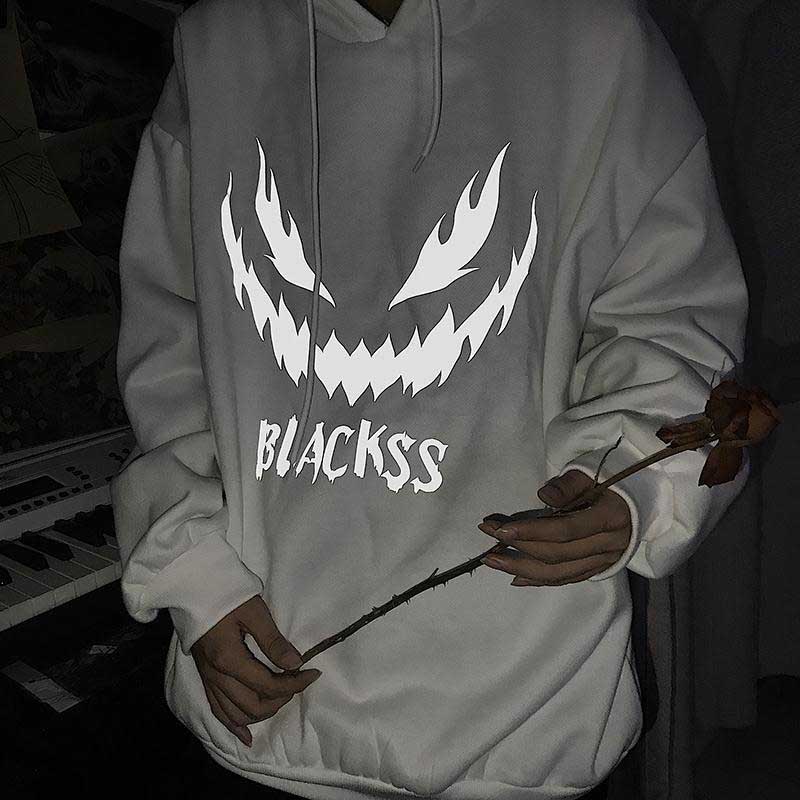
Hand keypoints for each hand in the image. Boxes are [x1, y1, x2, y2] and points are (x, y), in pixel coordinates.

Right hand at [190, 595, 321, 746]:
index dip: (295, 684)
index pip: (268, 685)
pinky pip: (217, 711)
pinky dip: (233, 725)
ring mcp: (208, 679)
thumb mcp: (254, 612)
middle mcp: (216, 676)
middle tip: (299, 681)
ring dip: (262, 712)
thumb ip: (273, 641)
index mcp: (229, 660)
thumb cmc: (226, 594)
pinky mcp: (204, 678)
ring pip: (236, 714)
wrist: (193, 588)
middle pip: (254, 705)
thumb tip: (295, 663)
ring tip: (282, 699)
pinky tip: (246, 736)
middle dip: (282, 698)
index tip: (313, 672)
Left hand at [477, 470, 631, 585]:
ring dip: (522, 568)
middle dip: (518, 548)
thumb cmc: (614, 479)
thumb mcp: (593, 472)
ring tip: (493, 561)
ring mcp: (605, 560)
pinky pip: (568, 579)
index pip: (564, 531)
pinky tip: (516, 578)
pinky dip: (541, 580)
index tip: (499, 529)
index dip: (531, 531)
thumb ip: (569, 484)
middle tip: (487, 539)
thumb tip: (544, 497)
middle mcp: (609, 545)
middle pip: (557, 555)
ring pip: (560, 573)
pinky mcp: (600, 568)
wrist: (648, 498)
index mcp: (609, 517)